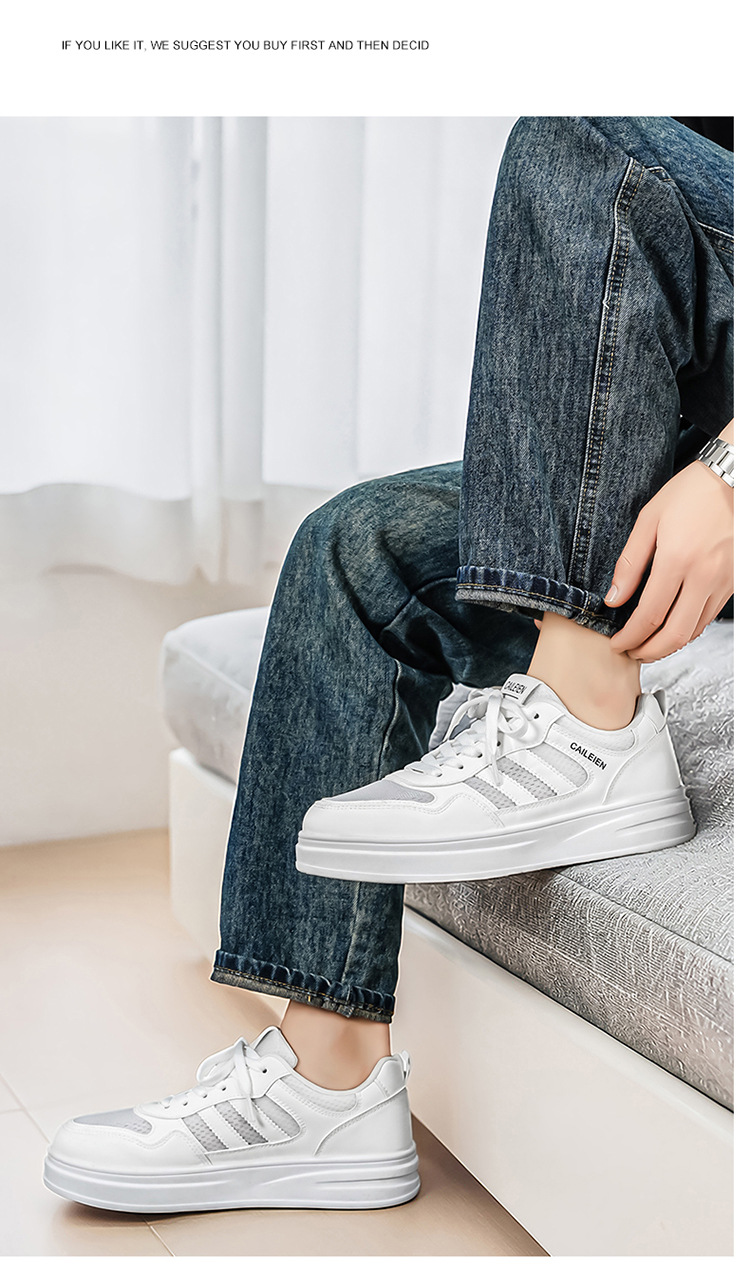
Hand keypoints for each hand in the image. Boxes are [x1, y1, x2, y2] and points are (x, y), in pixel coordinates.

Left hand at [606, 447, 733, 662]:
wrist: (736, 478)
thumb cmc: (691, 493)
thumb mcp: (650, 520)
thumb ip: (629, 563)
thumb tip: (613, 600)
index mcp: (677, 560)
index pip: (648, 616)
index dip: (630, 638)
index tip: (617, 644)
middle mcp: (704, 576)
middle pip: (674, 635)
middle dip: (649, 652)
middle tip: (632, 654)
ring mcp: (724, 581)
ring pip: (695, 630)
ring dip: (670, 645)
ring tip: (649, 645)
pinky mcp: (736, 582)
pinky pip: (709, 616)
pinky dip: (690, 629)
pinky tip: (674, 626)